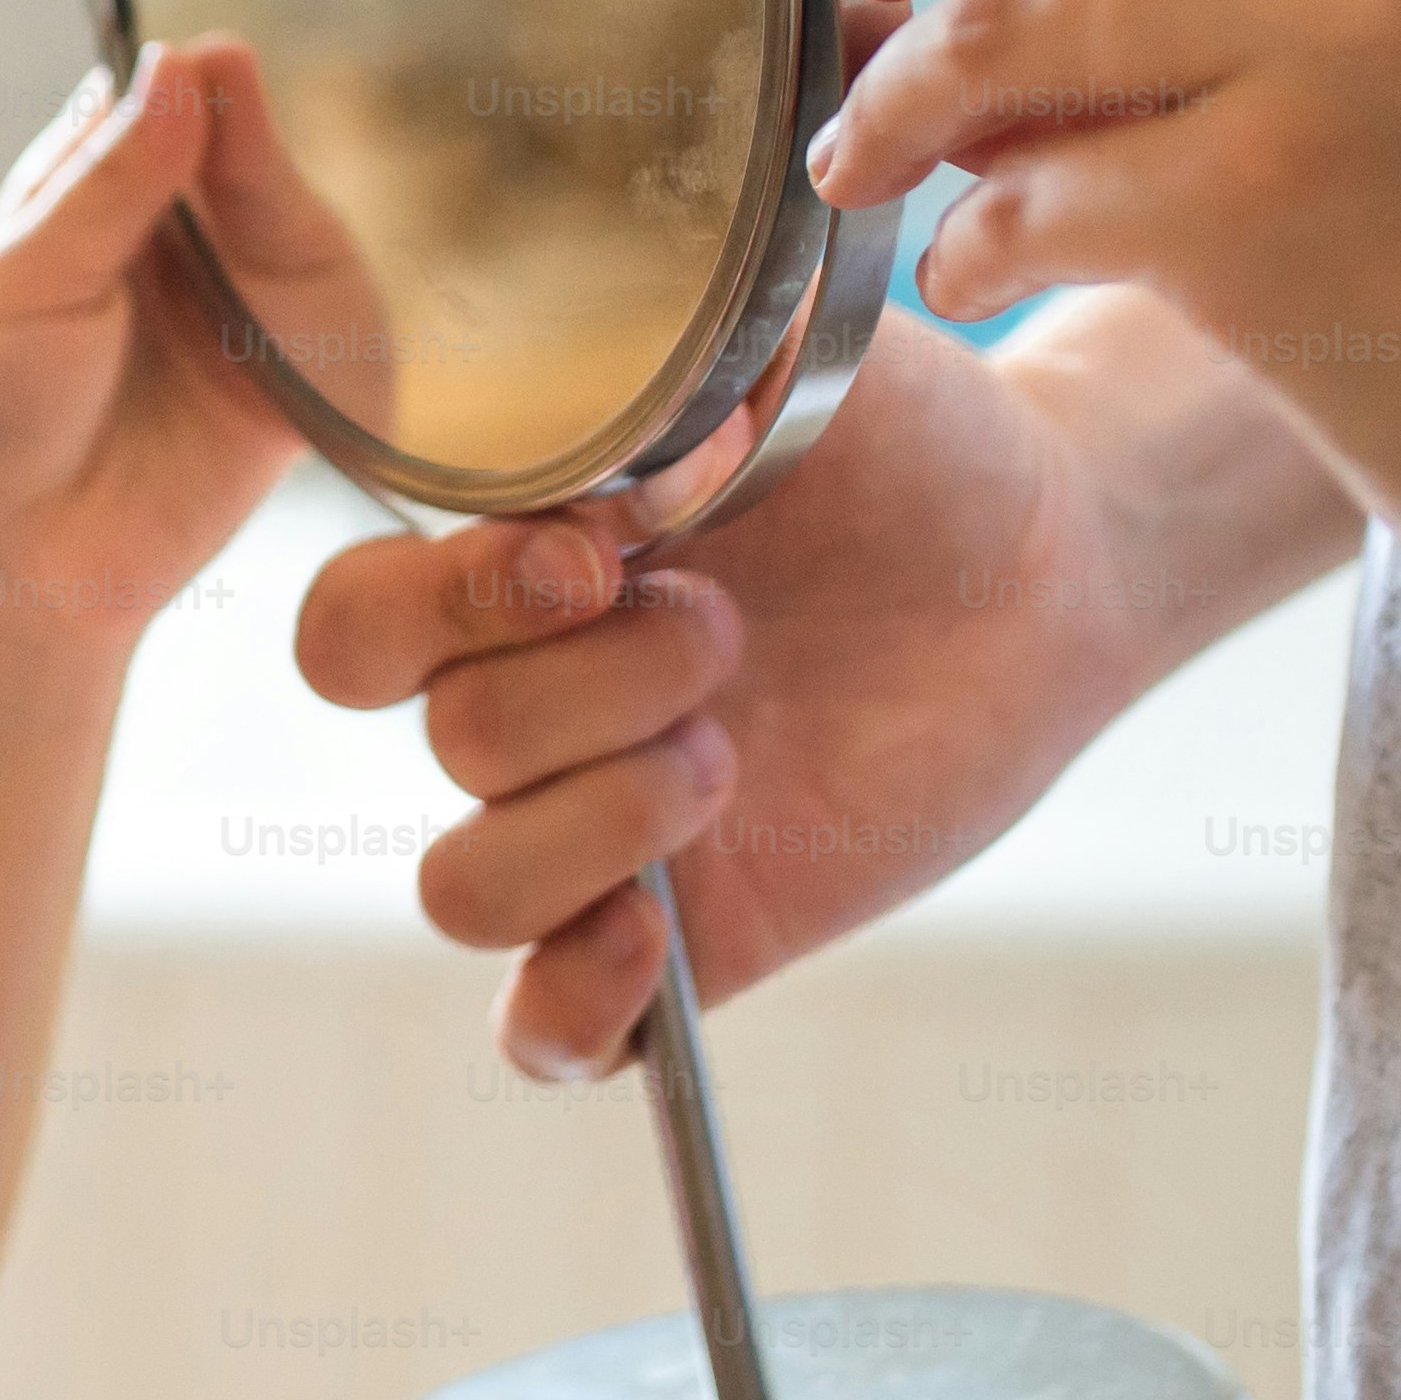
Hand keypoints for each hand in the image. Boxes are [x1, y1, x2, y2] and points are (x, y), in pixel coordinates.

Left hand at [0, 32, 336, 650]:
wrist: (8, 570)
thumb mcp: (27, 279)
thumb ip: (109, 180)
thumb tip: (179, 64)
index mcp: (87, 195)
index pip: (153, 104)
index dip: (184, 81)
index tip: (205, 61)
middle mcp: (170, 241)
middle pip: (237, 153)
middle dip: (244, 137)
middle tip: (238, 104)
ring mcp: (234, 309)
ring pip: (291, 224)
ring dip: (284, 204)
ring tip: (256, 197)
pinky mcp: (289, 385)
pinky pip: (336, 323)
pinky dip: (333, 299)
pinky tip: (304, 290)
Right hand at [294, 309, 1180, 1078]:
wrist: (1047, 549)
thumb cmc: (899, 441)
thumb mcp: (777, 367)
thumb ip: (661, 374)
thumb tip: (582, 423)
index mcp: (502, 576)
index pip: (353, 628)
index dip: (446, 605)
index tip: (598, 557)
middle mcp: (526, 704)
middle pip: (444, 742)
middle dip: (588, 688)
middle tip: (725, 629)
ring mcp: (594, 828)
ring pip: (466, 889)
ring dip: (595, 823)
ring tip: (727, 757)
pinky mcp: (689, 936)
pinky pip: (543, 1032)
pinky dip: (568, 1006)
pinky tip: (651, 940)